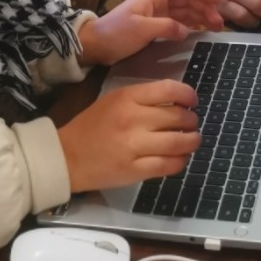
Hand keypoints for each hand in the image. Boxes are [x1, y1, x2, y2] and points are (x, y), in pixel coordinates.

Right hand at [57, 80, 199, 192]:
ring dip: (192, 141)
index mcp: (127, 97)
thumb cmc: (92, 125)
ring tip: (193, 140)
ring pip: (178, 142)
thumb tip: (177, 102)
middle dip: (192, 120)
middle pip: (177, 116)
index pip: (169, 90)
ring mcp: (134, 146)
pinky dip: (180, 161)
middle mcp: (133, 119)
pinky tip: (180, 158)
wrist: (68, 156)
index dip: (188, 95)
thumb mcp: (115, 100)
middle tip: (192, 123)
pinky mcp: (134, 170)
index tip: (193, 101)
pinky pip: (168, 165)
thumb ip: (143, 99)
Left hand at [77, 0, 221, 66]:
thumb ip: (166, 27)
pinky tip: (200, 30)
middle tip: (219, 23)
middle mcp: (157, 0)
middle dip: (204, 7)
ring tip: (215, 27)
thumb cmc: (117, 34)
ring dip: (200, 16)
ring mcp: (156, 12)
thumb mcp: (141, 30)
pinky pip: (177, 21)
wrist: (96, 45)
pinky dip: (190, 24)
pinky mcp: (154, 25)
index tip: (217, 1)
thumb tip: (187, 30)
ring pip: (184, 10)